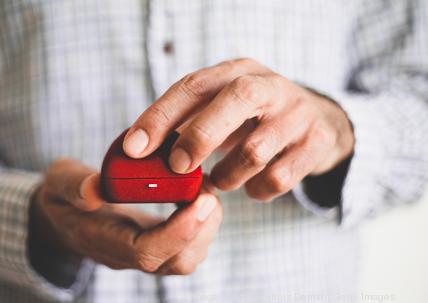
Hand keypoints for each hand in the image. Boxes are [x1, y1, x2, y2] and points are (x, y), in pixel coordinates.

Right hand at [28, 159, 221, 283]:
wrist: (64, 213)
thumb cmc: (62, 195)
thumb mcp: (59, 182)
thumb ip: (74, 186)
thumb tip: (94, 189)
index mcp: (101, 240)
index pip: (145, 252)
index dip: (177, 232)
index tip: (201, 201)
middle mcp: (125, 255)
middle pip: (174, 261)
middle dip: (201, 229)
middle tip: (211, 192)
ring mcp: (142, 252)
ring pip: (185, 257)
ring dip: (205, 226)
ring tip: (207, 190)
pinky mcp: (155, 243)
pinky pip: (186, 245)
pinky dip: (200, 222)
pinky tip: (198, 194)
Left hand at [123, 58, 353, 200]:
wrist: (319, 121)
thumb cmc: (253, 117)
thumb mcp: (221, 107)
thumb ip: (184, 123)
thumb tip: (137, 152)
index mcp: (236, 71)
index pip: (193, 86)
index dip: (160, 116)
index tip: (134, 147)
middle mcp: (269, 85)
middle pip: (235, 100)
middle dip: (199, 137)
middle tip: (177, 167)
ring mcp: (297, 114)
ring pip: (255, 150)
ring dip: (227, 175)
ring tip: (219, 180)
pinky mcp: (316, 143)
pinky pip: (278, 178)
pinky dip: (256, 190)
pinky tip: (251, 186)